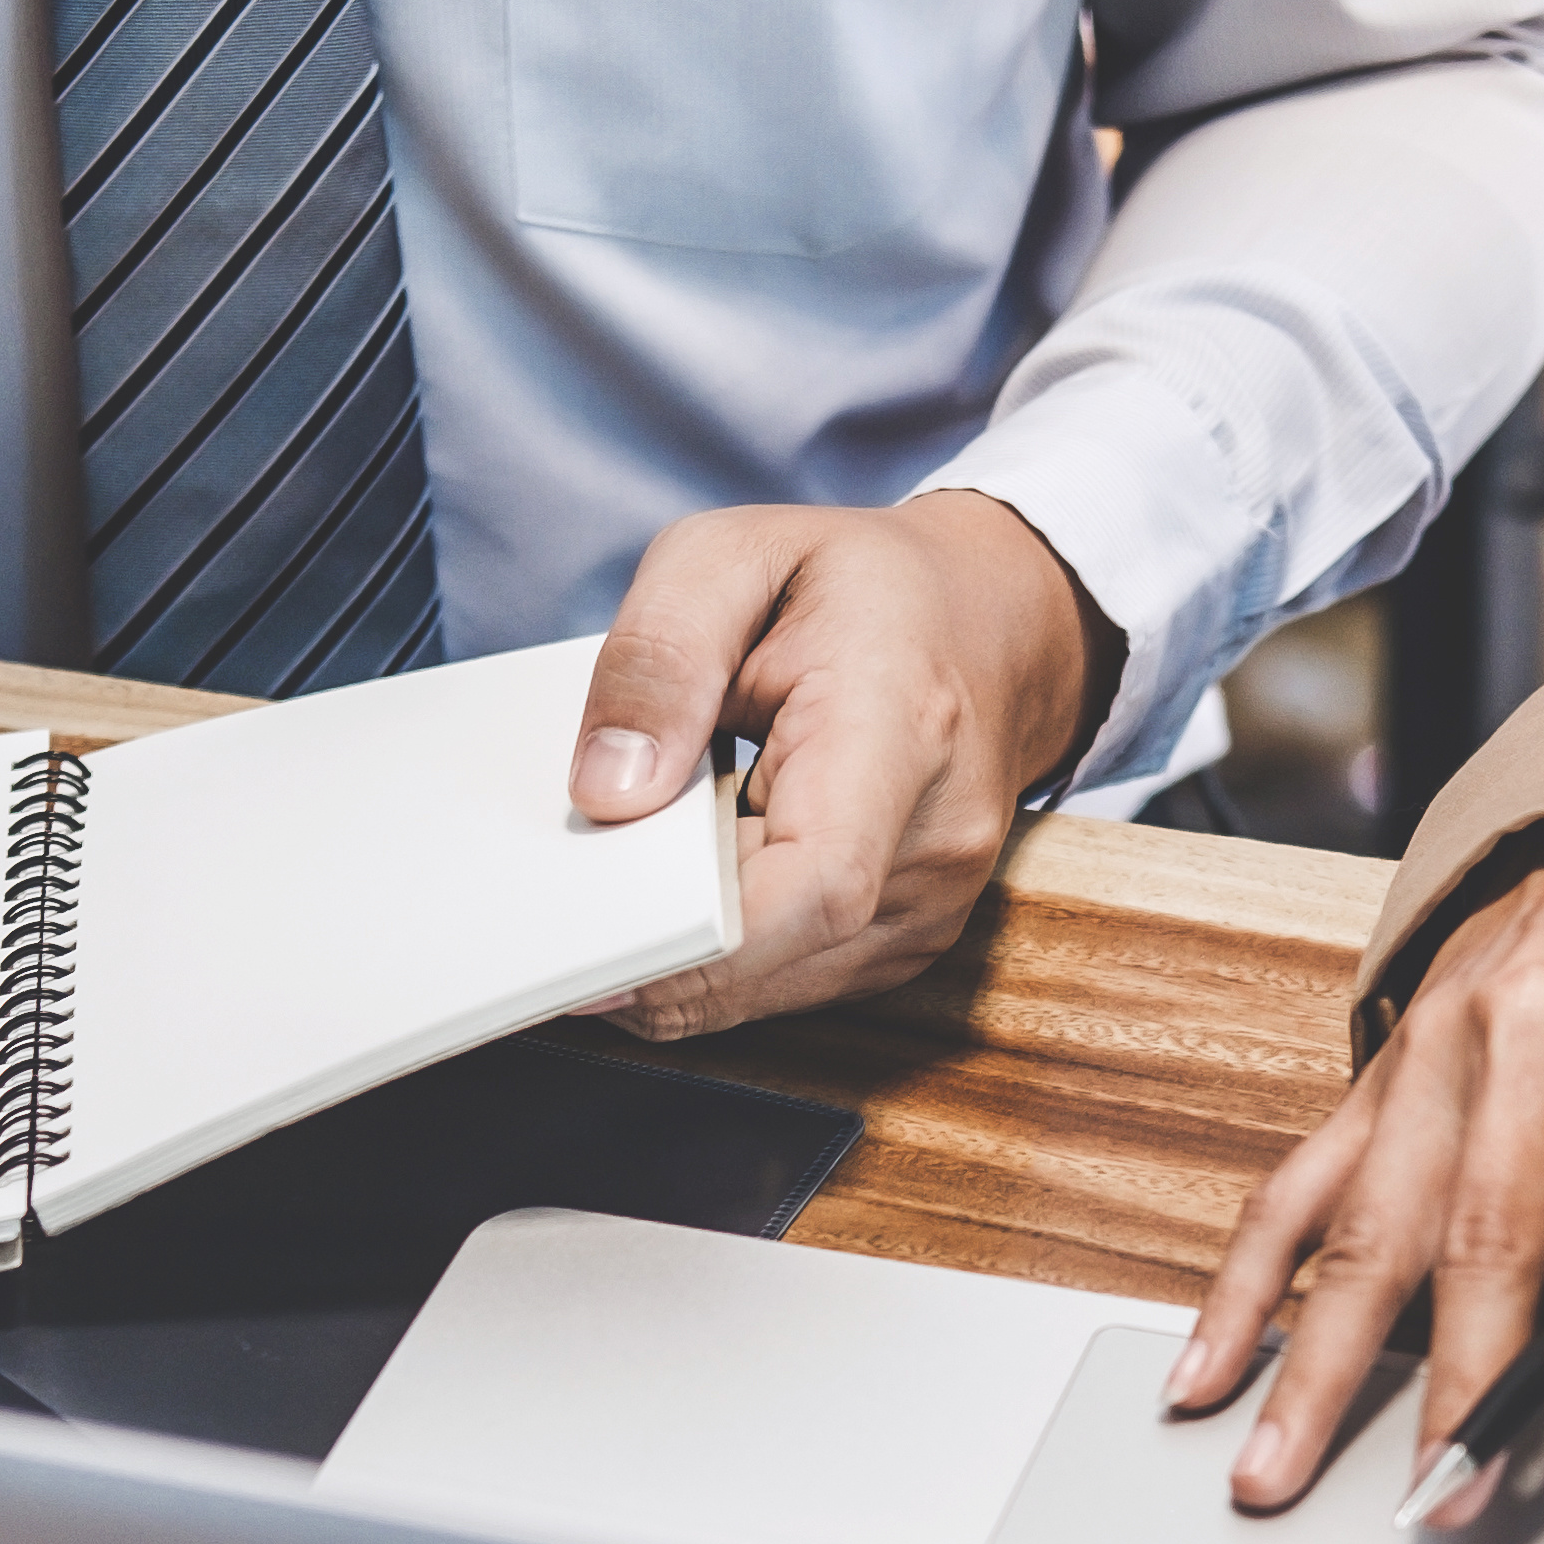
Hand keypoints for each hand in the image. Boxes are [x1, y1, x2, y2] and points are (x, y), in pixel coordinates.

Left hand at [565, 489, 1109, 1036]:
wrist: (990, 622)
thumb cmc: (861, 586)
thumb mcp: (731, 556)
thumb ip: (658, 657)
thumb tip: (605, 794)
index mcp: (904, 729)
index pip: (818, 884)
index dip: (698, 944)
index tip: (590, 960)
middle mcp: (936, 841)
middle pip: (775, 953)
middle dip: (648, 949)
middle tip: (554, 911)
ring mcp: (929, 908)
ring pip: (769, 987)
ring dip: (676, 955)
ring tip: (624, 872)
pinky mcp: (901, 942)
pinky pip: (784, 981)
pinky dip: (714, 954)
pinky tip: (682, 886)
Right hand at [1173, 848, 1543, 1520]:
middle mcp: (1513, 1037)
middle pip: (1472, 1218)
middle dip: (1452, 1372)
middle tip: (1444, 1488)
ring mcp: (1424, 1064)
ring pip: (1362, 1223)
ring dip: (1312, 1360)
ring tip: (1278, 1468)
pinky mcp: (1370, 1088)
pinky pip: (1293, 1193)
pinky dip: (1247, 1291)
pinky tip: (1214, 1373)